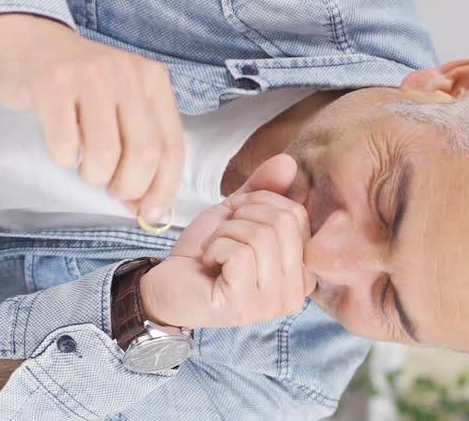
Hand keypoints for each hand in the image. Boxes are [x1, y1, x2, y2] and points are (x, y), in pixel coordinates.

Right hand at [0, 12, 183, 220]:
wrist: (26, 40)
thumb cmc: (76, 84)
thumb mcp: (118, 105)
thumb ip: (138, 149)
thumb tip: (150, 211)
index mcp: (152, 80)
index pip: (172, 145)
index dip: (165, 188)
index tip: (152, 215)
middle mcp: (127, 73)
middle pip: (144, 153)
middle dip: (128, 187)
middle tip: (111, 189)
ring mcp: (90, 74)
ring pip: (105, 153)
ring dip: (93, 175)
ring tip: (83, 165)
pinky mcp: (52, 81)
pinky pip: (65, 144)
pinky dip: (63, 159)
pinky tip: (61, 145)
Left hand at [139, 154, 315, 328]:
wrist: (167, 283)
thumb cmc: (205, 252)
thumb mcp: (237, 213)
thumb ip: (263, 189)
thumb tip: (289, 162)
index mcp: (301, 271)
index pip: (298, 215)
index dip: (260, 204)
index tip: (238, 222)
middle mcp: (294, 293)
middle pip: (284, 222)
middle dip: (242, 216)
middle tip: (222, 235)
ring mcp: (271, 305)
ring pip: (261, 236)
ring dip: (225, 232)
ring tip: (213, 250)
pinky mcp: (243, 307)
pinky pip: (240, 253)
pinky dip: (215, 246)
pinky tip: (208, 263)